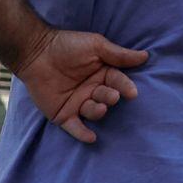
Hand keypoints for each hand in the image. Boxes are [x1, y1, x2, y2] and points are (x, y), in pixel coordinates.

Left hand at [16, 27, 149, 143]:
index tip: (131, 92)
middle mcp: (92, 90)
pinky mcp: (63, 114)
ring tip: (99, 106)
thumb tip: (145, 56)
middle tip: (110, 95)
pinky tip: (91, 138)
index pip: (118, 82)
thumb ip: (119, 55)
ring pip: (93, 112)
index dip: (125, 87)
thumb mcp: (96, 46)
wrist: (37, 51)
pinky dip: (83, 134)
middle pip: (107, 98)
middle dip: (110, 98)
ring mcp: (78, 103)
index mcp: (102, 74)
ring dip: (98, 111)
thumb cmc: (67, 45)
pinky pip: (75, 128)